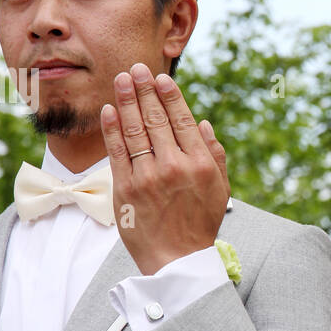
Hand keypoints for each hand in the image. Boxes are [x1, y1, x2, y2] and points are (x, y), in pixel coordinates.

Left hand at [100, 62, 229, 275]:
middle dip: (144, 90)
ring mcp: (148, 177)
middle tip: (135, 69)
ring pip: (135, 130)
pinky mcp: (126, 189)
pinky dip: (112, 129)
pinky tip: (110, 110)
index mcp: (201, 165)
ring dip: (126, 101)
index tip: (161, 78)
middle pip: (156, 120)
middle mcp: (175, 167)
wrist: (177, 261)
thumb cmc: (200, 224)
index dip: (170, 96)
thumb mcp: (220, 191)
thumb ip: (215, 155)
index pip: (183, 121)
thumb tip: (203, 123)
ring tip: (120, 80)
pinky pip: (117, 152)